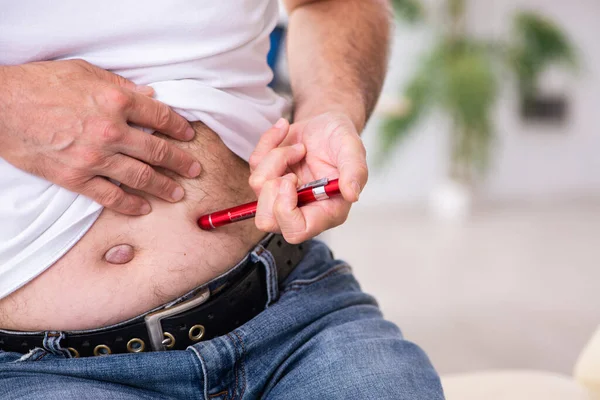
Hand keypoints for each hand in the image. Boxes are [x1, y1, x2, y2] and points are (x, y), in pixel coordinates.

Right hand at [0, 59, 200, 214]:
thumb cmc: (40, 84)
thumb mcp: (85, 72)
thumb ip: (120, 86)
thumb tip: (149, 96)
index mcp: (116, 101)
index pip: (161, 117)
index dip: (179, 127)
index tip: (189, 136)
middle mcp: (111, 131)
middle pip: (158, 151)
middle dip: (181, 162)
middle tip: (194, 169)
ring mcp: (94, 158)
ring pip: (140, 177)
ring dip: (163, 186)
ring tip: (177, 193)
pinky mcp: (76, 178)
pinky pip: (110, 196)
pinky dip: (129, 204)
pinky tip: (142, 208)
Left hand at [249, 112, 367, 242]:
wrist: (328, 123)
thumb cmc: (342, 140)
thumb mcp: (353, 150)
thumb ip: (355, 172)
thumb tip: (352, 193)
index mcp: (326, 211)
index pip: (296, 231)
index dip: (285, 211)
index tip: (292, 181)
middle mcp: (301, 207)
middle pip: (266, 220)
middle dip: (271, 190)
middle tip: (292, 172)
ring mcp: (281, 193)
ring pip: (258, 187)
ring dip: (275, 158)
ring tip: (299, 147)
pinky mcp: (268, 176)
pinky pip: (254, 164)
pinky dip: (268, 142)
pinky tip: (285, 132)